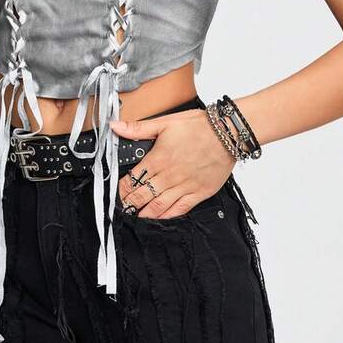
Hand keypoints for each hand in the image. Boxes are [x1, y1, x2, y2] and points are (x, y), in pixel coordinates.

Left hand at [109, 108, 234, 218]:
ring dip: (144, 214)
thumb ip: (138, 128)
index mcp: (158, 158)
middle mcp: (169, 175)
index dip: (122, 188)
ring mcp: (184, 186)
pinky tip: (159, 220)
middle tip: (122, 209)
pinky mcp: (199, 193)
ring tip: (134, 218)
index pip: (133, 178)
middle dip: (129, 204)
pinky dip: (167, 216)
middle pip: (143, 195)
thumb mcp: (164, 122)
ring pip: (159, 206)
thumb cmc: (198, 126)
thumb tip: (115, 126)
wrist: (226, 133)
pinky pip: (180, 210)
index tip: (117, 192)